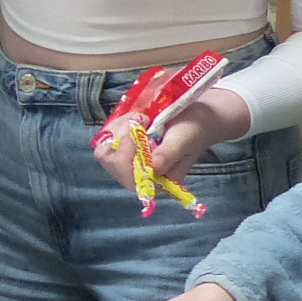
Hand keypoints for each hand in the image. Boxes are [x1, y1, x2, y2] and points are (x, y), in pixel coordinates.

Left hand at [92, 88, 250, 196]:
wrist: (197, 119)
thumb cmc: (193, 130)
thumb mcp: (183, 140)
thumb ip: (168, 155)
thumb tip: (153, 168)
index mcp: (157, 182)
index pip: (127, 175)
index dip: (126, 150)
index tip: (141, 125)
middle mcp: (140, 178)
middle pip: (110, 162)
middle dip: (121, 135)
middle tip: (142, 118)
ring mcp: (129, 165)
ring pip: (105, 150)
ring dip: (119, 129)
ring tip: (141, 118)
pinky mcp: (123, 151)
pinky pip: (106, 141)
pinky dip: (116, 127)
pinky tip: (133, 119)